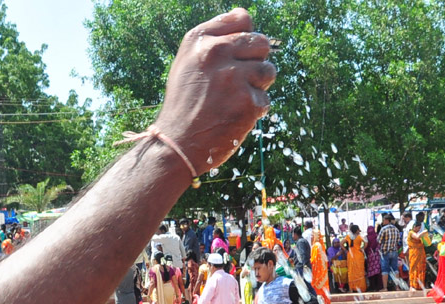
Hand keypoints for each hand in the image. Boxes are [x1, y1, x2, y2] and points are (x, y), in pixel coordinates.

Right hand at [154, 9, 274, 171]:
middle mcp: (216, 53)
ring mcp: (233, 77)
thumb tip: (246, 17)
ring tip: (233, 101)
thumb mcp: (188, 62)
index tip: (232, 58)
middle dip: (254, 63)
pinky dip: (253, 111)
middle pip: (261, 43)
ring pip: (268, 71)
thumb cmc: (184, 103)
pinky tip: (232, 117)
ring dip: (257, 87)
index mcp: (199, 40)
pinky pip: (265, 99)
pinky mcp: (247, 102)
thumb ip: (215, 37)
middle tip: (234, 84)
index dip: (244, 40)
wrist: (176, 145)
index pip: (242, 19)